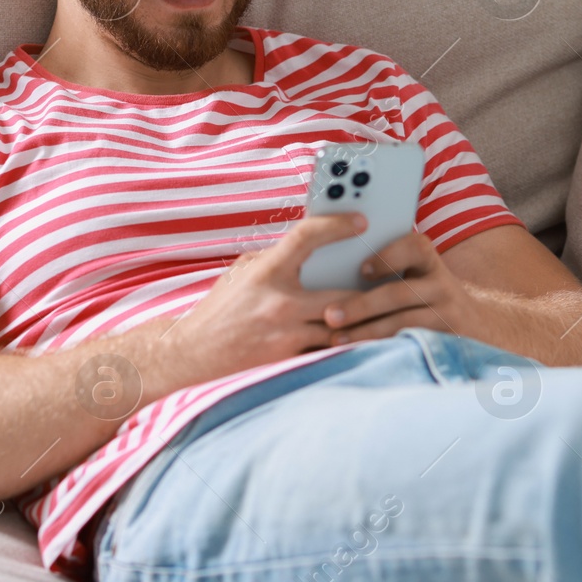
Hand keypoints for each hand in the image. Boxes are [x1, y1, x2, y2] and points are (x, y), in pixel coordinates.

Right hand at [168, 212, 372, 377]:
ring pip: (342, 326)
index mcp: (266, 272)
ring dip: (364, 322)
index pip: (306, 237)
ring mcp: (286, 334)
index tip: (361, 221)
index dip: (336, 225)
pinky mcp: (289, 360)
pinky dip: (346, 345)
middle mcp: (279, 302)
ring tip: (389, 314)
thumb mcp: (242, 274)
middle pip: (342, 294)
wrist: (190, 355)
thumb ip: (276, 261)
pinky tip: (365, 340)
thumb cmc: (219, 310)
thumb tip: (312, 251)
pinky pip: (328, 351)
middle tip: (392, 281)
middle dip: (370, 290)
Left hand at [320, 230, 478, 344]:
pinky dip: (383, 348)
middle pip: (400, 293)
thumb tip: (329, 273)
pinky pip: (411, 344)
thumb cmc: (425, 298)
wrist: (477, 327)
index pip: (414, 247)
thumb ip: (387, 270)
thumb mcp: (417, 277)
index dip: (388, 257)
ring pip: (403, 323)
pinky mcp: (449, 341)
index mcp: (429, 261)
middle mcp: (442, 285)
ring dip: (366, 332)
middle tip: (329, 315)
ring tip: (336, 339)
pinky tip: (360, 353)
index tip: (362, 270)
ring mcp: (449, 314)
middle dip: (361, 305)